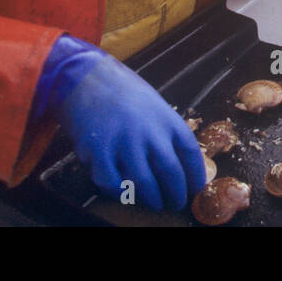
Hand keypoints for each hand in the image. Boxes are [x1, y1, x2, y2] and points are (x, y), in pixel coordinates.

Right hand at [33, 35, 205, 210]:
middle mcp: (149, 131)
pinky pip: (113, 184)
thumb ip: (165, 131)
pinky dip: (121, 193)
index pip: (191, 154)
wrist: (85, 77)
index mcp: (166, 118)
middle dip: (176, 194)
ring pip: (145, 184)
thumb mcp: (153, 104)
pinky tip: (125, 192)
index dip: (196, 176)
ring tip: (154, 202)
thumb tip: (178, 162)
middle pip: (171, 173)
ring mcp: (124, 142)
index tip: (196, 189)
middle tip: (176, 203)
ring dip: (152, 199)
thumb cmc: (122, 92)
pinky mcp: (98, 151)